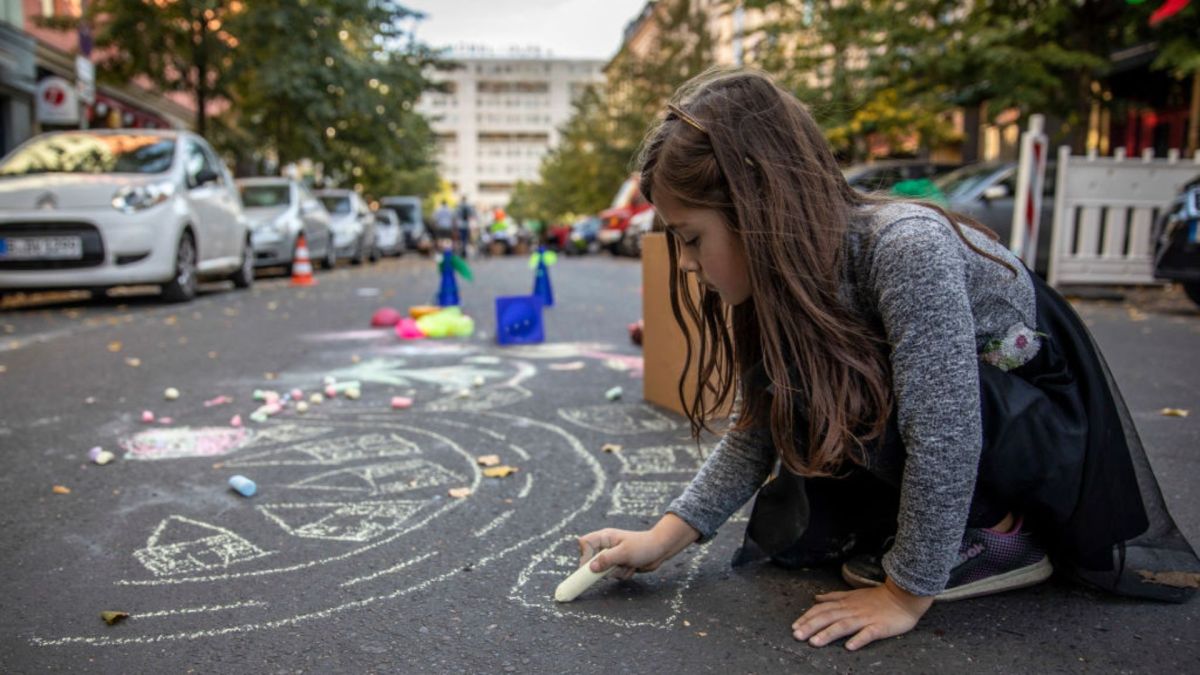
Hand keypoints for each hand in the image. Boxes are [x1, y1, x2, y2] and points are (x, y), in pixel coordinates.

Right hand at [577, 514, 698, 580]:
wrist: (660, 550)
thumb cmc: (643, 546)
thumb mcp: (624, 553)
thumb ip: (606, 560)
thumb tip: (591, 568)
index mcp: (605, 537)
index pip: (585, 543)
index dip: (585, 555)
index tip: (592, 567)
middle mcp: (606, 546)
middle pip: (591, 561)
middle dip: (605, 568)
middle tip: (616, 566)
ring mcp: (612, 556)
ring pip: (603, 571)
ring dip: (616, 572)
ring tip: (628, 564)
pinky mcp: (618, 565)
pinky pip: (613, 575)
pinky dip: (623, 574)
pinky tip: (632, 567)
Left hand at [791, 577, 933, 650]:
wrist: (903, 596)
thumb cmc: (877, 598)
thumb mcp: (852, 594)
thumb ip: (834, 597)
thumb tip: (816, 598)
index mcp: (845, 603)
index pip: (822, 609)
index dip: (807, 617)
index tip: (794, 626)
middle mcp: (852, 610)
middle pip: (828, 617)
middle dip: (811, 626)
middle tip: (797, 636)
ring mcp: (865, 619)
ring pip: (843, 626)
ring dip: (828, 634)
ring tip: (815, 643)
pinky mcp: (879, 627)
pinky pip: (868, 634)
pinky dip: (858, 639)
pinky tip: (849, 647)